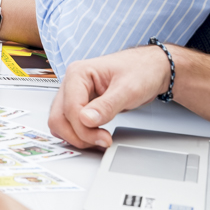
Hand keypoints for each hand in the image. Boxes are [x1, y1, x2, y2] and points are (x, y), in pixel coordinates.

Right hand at [47, 46, 173, 149]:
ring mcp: (74, 94)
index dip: (85, 129)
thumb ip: (107, 105)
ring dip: (76, 137)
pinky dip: (79, 134)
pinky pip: (70, 124)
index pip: (70, 108)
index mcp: (78, 73)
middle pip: (58, 118)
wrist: (151, 69)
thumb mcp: (128, 89)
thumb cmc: (141, 71)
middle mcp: (72, 83)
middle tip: (101, 141)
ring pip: (60, 123)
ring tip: (99, 140)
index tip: (104, 138)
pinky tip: (95, 137)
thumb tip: (86, 120)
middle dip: (78, 135)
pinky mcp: (80, 104)